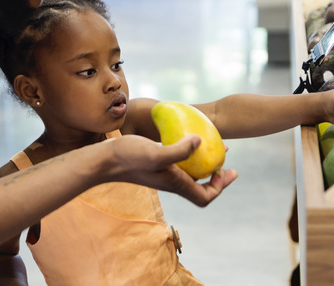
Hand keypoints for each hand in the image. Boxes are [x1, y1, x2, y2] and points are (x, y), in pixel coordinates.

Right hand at [100, 135, 237, 206]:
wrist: (103, 160)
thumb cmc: (128, 158)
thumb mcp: (156, 153)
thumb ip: (178, 150)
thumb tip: (200, 141)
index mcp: (176, 184)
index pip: (205, 197)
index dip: (220, 187)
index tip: (229, 171)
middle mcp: (171, 182)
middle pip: (201, 187)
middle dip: (217, 176)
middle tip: (226, 159)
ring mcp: (163, 174)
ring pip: (190, 174)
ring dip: (204, 164)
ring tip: (212, 146)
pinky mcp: (155, 165)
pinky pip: (179, 163)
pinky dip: (189, 155)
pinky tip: (186, 137)